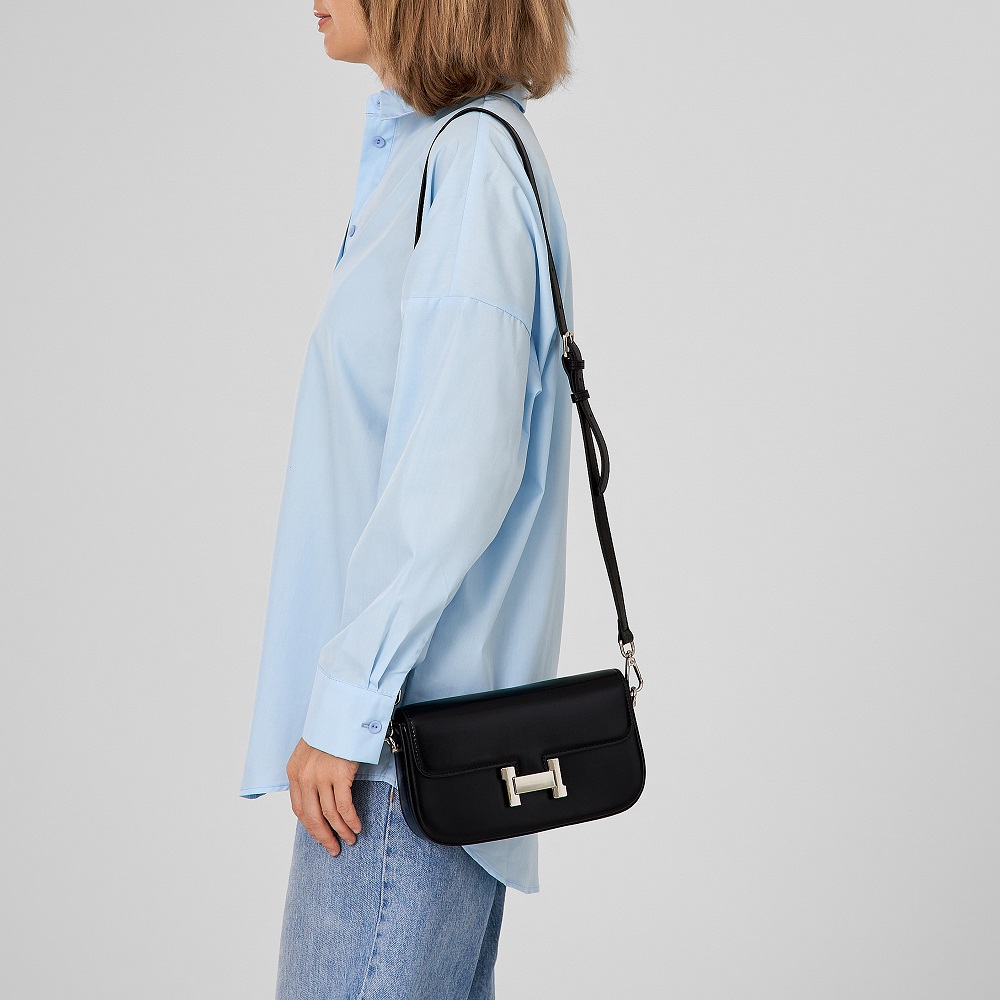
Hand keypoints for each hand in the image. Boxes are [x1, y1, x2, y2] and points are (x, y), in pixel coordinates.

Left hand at [286, 738, 361, 856]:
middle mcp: (304, 777)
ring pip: (329, 815)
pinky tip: (357, 826)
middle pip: (311, 817)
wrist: (341, 713)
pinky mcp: (339, 775)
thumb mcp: (310, 752)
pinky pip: (344, 807)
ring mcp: (321, 777)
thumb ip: (309, 773)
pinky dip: (350, 820)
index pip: (298, 809)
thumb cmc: (330, 730)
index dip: (310, 827)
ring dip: (341, 831)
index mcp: (294, 772)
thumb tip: (317, 795)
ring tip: (350, 839)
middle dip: (323, 836)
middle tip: (333, 848)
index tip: (320, 836)